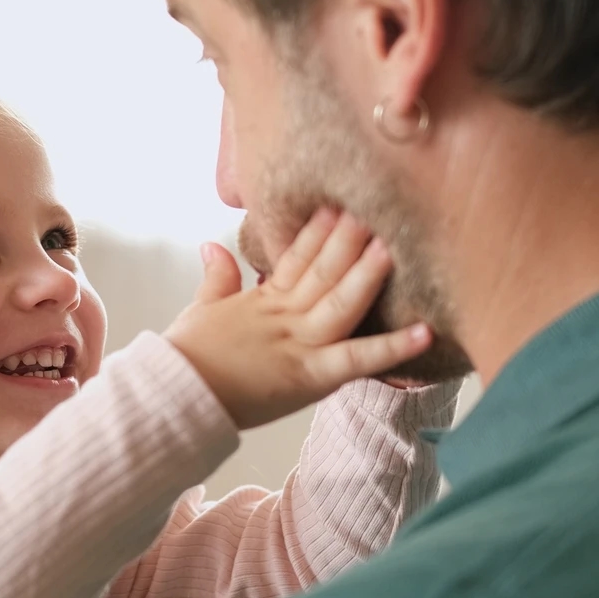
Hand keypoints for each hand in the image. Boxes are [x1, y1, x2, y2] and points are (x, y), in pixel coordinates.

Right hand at [164, 209, 431, 429]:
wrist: (174, 394)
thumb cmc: (185, 358)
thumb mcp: (199, 310)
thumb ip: (216, 277)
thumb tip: (213, 246)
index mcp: (262, 300)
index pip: (297, 257)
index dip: (321, 230)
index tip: (340, 203)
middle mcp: (285, 316)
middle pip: (323, 270)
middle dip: (350, 239)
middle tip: (377, 206)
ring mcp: (299, 344)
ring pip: (341, 302)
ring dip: (368, 274)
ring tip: (394, 247)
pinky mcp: (309, 376)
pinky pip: (356, 360)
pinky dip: (391, 348)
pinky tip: (424, 333)